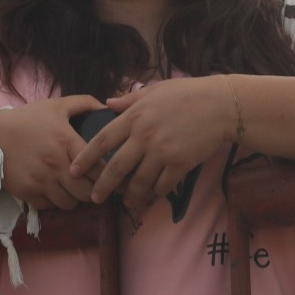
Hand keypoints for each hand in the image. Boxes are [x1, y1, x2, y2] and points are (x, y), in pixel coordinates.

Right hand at [0, 96, 109, 210]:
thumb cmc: (27, 120)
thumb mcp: (56, 106)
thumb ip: (84, 103)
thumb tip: (107, 107)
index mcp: (66, 142)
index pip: (98, 167)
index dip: (107, 174)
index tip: (109, 174)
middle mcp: (56, 164)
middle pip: (87, 191)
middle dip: (94, 190)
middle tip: (93, 185)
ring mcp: (41, 181)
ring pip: (70, 203)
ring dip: (75, 198)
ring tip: (74, 189)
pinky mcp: (28, 193)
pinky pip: (51, 206)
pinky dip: (56, 201)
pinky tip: (55, 191)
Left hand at [78, 77, 238, 213]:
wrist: (221, 105)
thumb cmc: (188, 93)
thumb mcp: (155, 90)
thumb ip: (129, 100)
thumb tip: (107, 103)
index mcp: (135, 116)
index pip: (102, 141)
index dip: (85, 158)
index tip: (73, 170)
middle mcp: (144, 136)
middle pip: (115, 168)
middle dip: (102, 187)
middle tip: (94, 198)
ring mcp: (162, 152)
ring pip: (139, 183)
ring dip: (131, 196)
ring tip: (127, 203)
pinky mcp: (180, 164)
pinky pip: (162, 186)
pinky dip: (155, 193)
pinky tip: (152, 196)